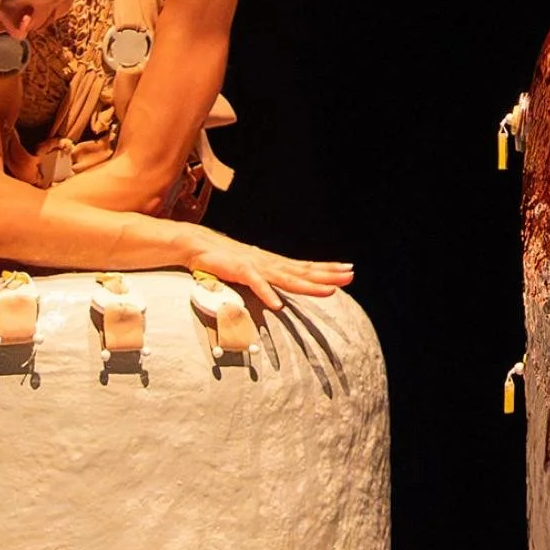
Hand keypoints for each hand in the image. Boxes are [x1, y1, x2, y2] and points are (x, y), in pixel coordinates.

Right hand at [179, 225, 353, 310]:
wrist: (198, 244)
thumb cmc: (225, 259)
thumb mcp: (252, 271)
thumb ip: (267, 280)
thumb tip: (281, 294)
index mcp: (274, 263)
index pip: (306, 267)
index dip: (328, 269)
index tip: (349, 270)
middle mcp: (270, 263)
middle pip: (304, 271)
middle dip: (329, 274)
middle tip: (352, 275)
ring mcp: (256, 266)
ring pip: (288, 278)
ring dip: (310, 285)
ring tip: (330, 290)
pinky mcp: (239, 271)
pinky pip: (255, 285)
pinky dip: (267, 294)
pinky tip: (278, 305)